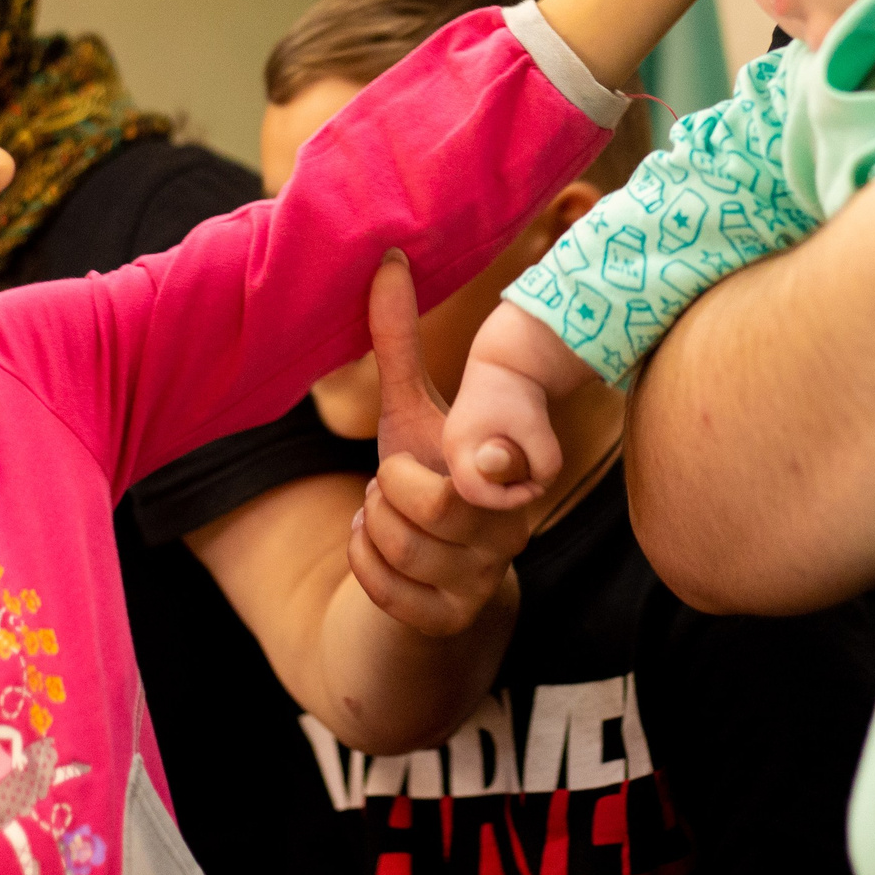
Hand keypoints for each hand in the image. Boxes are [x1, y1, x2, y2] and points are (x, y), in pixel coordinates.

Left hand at [346, 255, 532, 635]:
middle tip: (392, 481)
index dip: (471, 457)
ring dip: (372, 523)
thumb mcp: (409, 409)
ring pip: (401, 547)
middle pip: (431, 506)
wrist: (425, 570)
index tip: (457, 459)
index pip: (494, 462)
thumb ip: (397, 340)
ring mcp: (484, 577)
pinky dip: (363, 560)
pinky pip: (386, 588)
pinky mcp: (450, 618)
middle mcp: (510, 527)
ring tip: (385, 511)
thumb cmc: (422, 474)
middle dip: (387, 487)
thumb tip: (388, 257)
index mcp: (511, 471)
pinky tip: (375, 544)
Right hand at [445, 303, 587, 509]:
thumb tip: (543, 484)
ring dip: (509, 481)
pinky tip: (526, 455)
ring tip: (532, 463)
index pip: (475, 494)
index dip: (508, 500)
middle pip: (475, 491)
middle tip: (537, 480)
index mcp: (458, 447)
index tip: (537, 487)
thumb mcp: (536, 427)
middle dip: (508, 493)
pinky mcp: (469, 442)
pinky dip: (507, 470)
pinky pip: (485, 470)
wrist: (507, 360)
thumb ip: (544, 462)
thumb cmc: (519, 391)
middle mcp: (451, 449)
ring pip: (482, 480)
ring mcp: (457, 446)